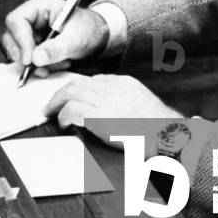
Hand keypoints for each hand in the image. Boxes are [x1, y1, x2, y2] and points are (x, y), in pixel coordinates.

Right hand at [3, 0, 109, 77]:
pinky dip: (38, 66)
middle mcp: (32, 16)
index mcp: (40, 5)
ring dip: (34, 63)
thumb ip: (56, 48)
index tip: (29, 59)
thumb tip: (36, 58)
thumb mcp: (75, 39)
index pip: (17, 21)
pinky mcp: (33, 44)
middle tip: (38, 67)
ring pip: (18, 50)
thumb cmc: (88, 29)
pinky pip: (27, 58)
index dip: (20, 41)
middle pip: (12, 36)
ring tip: (55, 64)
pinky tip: (54, 65)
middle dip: (25, 55)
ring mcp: (31, 31)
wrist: (96, 37)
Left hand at [44, 74, 181, 152]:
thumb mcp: (144, 107)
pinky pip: (72, 111)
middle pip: (78, 83)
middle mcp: (113, 88)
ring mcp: (105, 101)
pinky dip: (63, 116)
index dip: (80, 90)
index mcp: (125, 84)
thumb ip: (128, 103)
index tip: (73, 98)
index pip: (94, 81)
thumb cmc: (159, 129)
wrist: (167, 137)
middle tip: (52, 104)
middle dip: (62, 93)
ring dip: (57, 103)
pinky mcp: (99, 117)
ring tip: (50, 113)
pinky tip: (62, 123)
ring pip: (70, 93)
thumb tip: (115, 113)